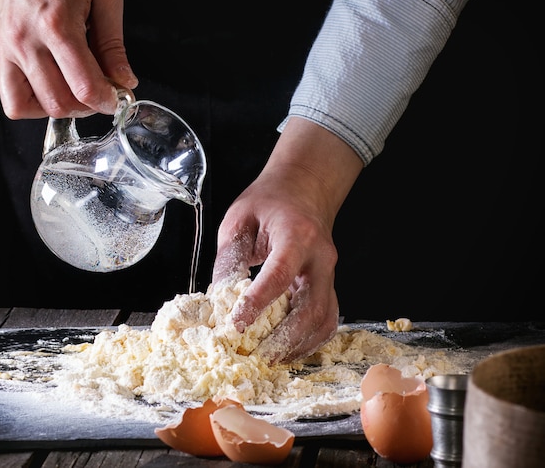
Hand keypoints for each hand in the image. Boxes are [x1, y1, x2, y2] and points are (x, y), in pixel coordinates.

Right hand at [0, 0, 137, 118]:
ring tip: (78, 91)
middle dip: (88, 107)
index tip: (120, 97)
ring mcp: (8, 47)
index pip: (84, 87)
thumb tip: (125, 80)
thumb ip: (114, 43)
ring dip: (61, 109)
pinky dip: (34, 103)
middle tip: (103, 92)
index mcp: (58, 25)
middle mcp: (27, 41)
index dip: (108, 101)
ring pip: (32, 105)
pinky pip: (11, 96)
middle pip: (59, 103)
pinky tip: (54, 88)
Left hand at [212, 117, 363, 363]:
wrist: (304, 189)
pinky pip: (327, 320)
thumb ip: (230, 257)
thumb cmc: (269, 202)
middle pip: (311, 306)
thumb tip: (218, 300)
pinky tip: (287, 349)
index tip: (236, 324)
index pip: (280, 273)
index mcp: (296, 234)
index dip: (258, 302)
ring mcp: (330, 273)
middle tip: (256, 355)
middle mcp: (320, 257)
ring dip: (298, 345)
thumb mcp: (239, 219)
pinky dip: (309, 341)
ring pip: (324, 319)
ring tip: (270, 359)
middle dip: (284, 337)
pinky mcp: (329, 285)